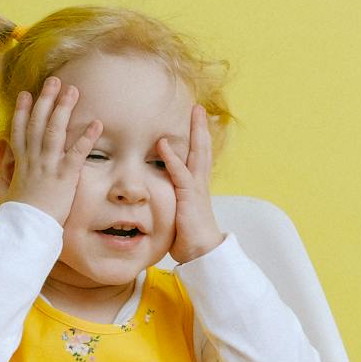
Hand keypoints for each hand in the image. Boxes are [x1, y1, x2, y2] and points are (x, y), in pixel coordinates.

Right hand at [0, 76, 101, 223]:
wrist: (25, 230)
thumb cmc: (16, 218)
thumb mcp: (6, 199)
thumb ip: (2, 187)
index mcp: (20, 164)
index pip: (20, 131)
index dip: (23, 111)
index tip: (26, 94)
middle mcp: (33, 160)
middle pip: (38, 123)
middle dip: (46, 100)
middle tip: (54, 80)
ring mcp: (48, 166)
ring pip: (55, 130)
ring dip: (64, 108)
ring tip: (72, 90)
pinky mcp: (64, 176)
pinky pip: (77, 152)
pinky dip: (87, 137)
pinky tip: (97, 123)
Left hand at [158, 104, 222, 261]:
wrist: (202, 252)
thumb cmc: (188, 237)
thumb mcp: (177, 214)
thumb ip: (170, 201)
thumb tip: (157, 198)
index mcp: (196, 186)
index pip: (198, 156)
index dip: (197, 138)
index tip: (196, 122)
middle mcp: (199, 183)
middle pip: (203, 149)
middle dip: (201, 128)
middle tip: (200, 108)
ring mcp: (195, 188)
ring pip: (197, 154)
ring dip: (196, 133)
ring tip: (195, 113)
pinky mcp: (188, 197)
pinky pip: (179, 174)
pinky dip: (171, 158)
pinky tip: (163, 145)